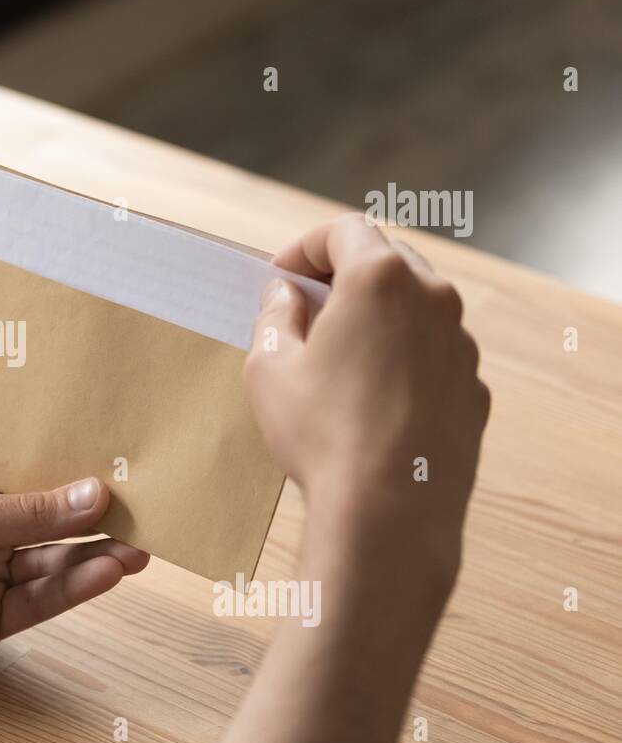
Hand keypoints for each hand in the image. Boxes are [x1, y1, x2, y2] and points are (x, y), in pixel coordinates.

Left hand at [0, 468, 147, 683]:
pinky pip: (40, 601)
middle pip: (50, 524)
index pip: (33, 478)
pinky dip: (74, 588)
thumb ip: (29, 513)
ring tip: (140, 547)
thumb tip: (93, 494)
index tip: (125, 469)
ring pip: (52, 564)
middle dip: (96, 520)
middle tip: (149, 513)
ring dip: (95, 557)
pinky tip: (106, 572)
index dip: (75, 475)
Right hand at [206, 215, 490, 742]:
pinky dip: (404, 358)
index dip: (305, 247)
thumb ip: (275, 316)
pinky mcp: (474, 388)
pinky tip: (370, 398)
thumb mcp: (269, 368)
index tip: (282, 275)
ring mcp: (462, 344)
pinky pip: (434, 354)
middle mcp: (433, 299)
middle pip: (387, 260)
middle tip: (306, 306)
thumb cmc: (321, 436)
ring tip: (337, 357)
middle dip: (344, 275)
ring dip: (378, 317)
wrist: (389, 512)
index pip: (343, 230)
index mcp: (380, 279)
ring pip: (416, 308)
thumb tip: (286, 296)